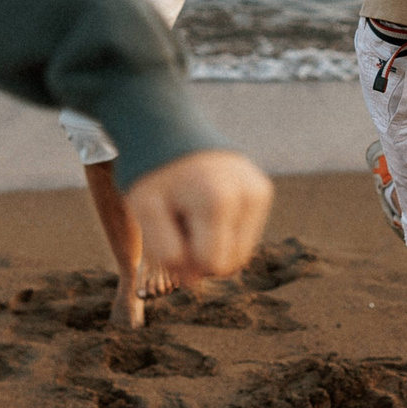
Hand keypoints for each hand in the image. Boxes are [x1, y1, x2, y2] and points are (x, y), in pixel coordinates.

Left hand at [123, 149, 271, 283]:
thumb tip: (193, 280)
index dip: (186, 260)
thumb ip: (165, 251)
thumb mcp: (144, 209)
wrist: (167, 127)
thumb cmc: (151, 171)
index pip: (212, 264)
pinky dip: (223, 228)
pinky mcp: (263, 190)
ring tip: (191, 209)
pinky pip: (245, 234)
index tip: (168, 230)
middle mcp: (248, 195)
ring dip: (212, 241)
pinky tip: (205, 203)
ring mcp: (259, 191)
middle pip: (231, 263)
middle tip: (178, 218)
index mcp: (218, 201)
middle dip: (201, 252)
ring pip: (241, 252)